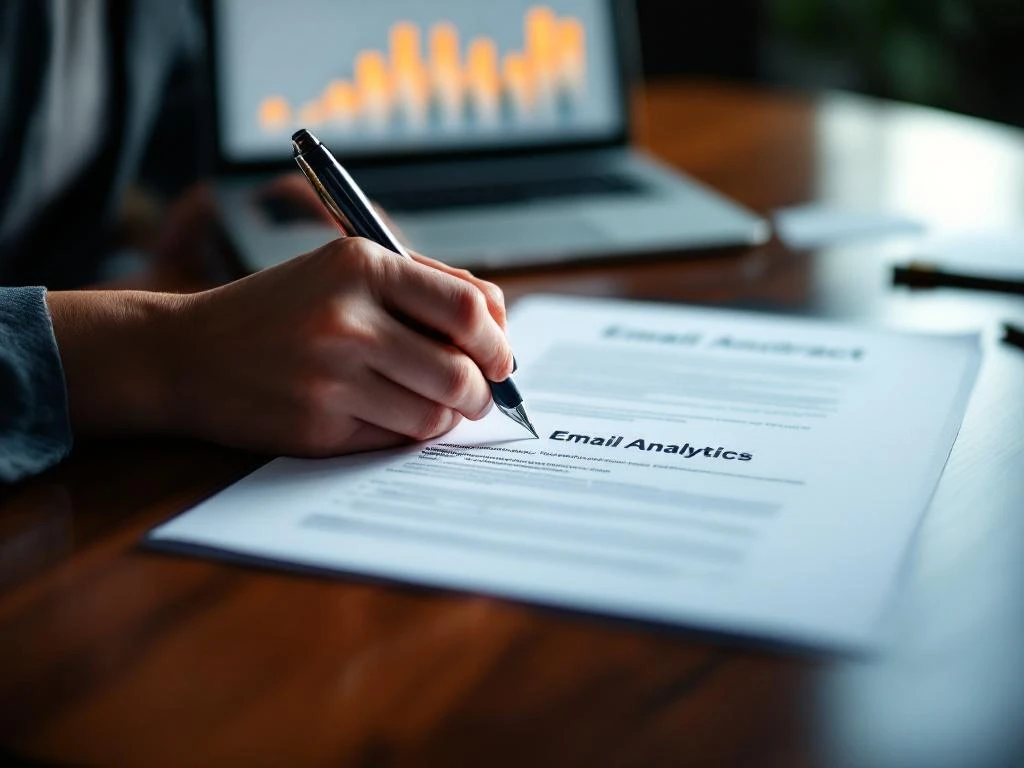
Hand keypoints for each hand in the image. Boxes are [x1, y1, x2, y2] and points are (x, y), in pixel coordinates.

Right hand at [48, 237, 512, 456]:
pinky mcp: (317, 422)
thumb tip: (498, 325)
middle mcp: (347, 316)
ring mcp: (330, 373)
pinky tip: (385, 415)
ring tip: (429, 405)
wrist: (186, 353)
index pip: (469, 307)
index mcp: (361, 264)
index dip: (498, 341)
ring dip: (446, 416)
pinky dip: (405, 432)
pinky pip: (395, 437)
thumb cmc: (278, 310)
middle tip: (479, 396)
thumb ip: (420, 287)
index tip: (500, 358)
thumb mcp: (342, 271)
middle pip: (462, 369)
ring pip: (434, 413)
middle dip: (483, 391)